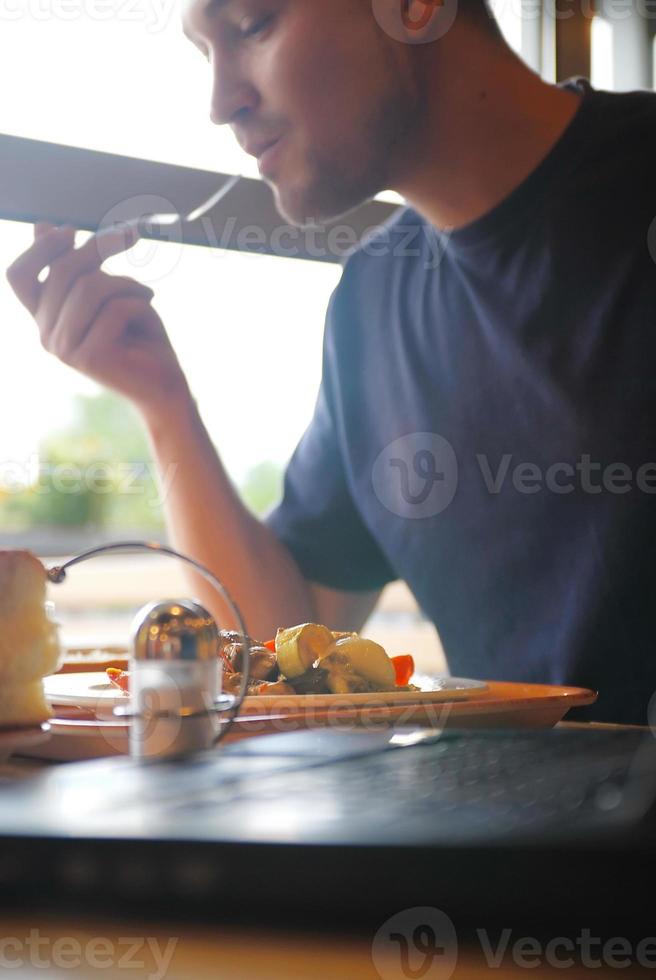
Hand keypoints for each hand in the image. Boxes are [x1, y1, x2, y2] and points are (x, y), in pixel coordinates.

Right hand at [6, 223, 190, 417]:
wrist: (164, 385)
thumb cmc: (139, 335)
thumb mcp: (106, 293)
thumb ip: (77, 267)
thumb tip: (42, 225)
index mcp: (44, 318)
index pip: (19, 275)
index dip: (41, 248)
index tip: (71, 230)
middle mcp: (47, 335)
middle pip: (62, 272)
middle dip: (99, 246)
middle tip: (130, 235)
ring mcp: (65, 349)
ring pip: (90, 287)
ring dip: (126, 282)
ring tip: (144, 294)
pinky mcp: (90, 357)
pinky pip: (115, 309)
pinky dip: (139, 303)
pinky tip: (149, 313)